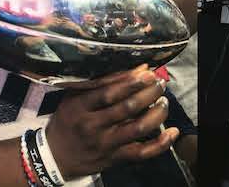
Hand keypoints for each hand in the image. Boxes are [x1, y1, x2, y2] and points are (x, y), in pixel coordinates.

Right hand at [45, 64, 178, 178]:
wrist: (57, 156)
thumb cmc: (68, 120)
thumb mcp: (74, 98)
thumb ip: (101, 83)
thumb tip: (136, 69)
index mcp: (79, 107)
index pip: (108, 93)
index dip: (131, 82)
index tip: (147, 72)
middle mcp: (92, 126)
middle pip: (127, 108)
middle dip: (148, 93)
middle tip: (159, 83)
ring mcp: (105, 144)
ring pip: (137, 128)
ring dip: (157, 113)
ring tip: (164, 101)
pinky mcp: (115, 158)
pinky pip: (142, 152)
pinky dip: (160, 143)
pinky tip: (171, 132)